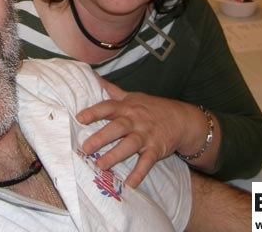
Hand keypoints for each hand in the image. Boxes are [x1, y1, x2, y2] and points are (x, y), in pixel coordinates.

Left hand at [76, 78, 190, 187]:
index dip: (94, 112)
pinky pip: (147, 162)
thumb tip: (92, 76)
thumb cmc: (151, 108)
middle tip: (85, 147)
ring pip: (130, 145)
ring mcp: (146, 135)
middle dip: (101, 137)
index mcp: (127, 107)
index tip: (79, 118)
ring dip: (115, 155)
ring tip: (100, 165)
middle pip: (117, 127)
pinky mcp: (156, 149)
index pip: (108, 107)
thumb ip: (112, 90)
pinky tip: (130, 184)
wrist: (182, 119)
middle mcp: (135, 120)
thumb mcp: (132, 97)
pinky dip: (139, 173)